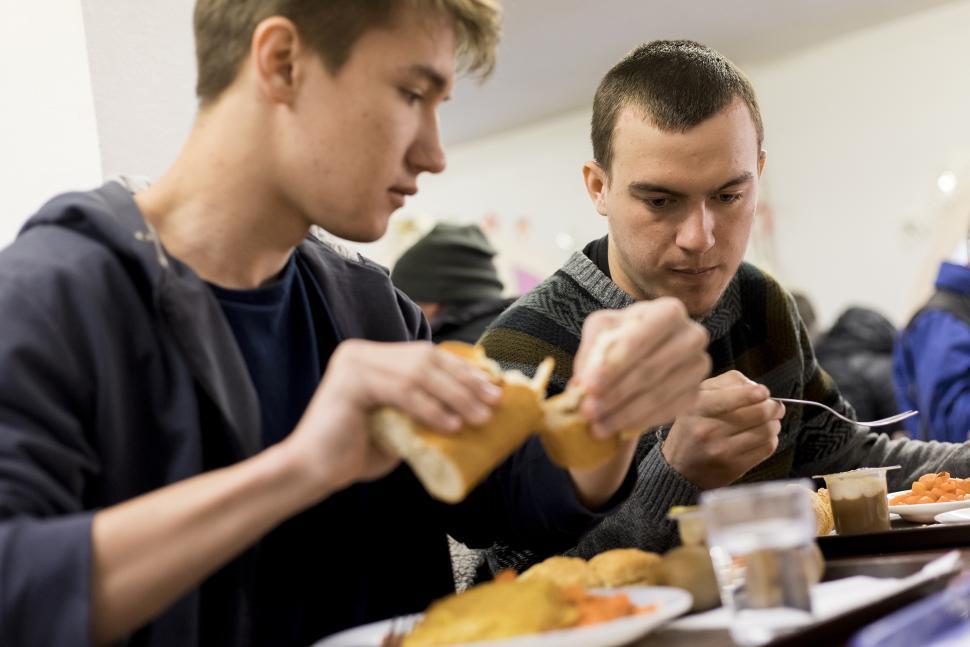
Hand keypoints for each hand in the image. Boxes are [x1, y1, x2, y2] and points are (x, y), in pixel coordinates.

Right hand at [284, 340, 501, 494]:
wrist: (312, 473)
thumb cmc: (355, 453)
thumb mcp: (399, 425)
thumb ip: (423, 410)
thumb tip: (472, 409)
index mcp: (373, 357)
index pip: (427, 355)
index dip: (463, 370)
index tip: (492, 387)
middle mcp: (361, 352)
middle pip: (426, 359)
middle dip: (465, 380)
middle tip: (494, 402)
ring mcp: (354, 363)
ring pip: (418, 373)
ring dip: (456, 395)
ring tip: (481, 417)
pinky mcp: (350, 381)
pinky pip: (401, 391)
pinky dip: (431, 408)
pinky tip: (452, 425)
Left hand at [575, 298, 710, 437]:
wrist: (643, 353)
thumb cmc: (620, 336)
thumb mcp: (602, 330)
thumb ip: (592, 349)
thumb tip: (583, 382)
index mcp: (669, 311)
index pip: (641, 338)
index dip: (614, 364)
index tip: (589, 386)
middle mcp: (692, 336)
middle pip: (650, 370)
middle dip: (615, 393)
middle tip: (587, 410)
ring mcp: (698, 366)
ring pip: (658, 395)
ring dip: (623, 413)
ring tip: (595, 425)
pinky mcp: (695, 393)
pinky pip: (666, 412)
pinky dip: (638, 422)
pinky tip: (615, 429)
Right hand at [661, 370, 785, 488]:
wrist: (679, 468)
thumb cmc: (692, 427)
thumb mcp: (696, 398)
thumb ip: (725, 384)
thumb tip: (755, 387)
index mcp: (698, 408)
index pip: (731, 397)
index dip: (754, 393)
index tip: (764, 392)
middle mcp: (708, 430)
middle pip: (758, 413)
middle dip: (773, 407)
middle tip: (775, 406)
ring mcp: (722, 451)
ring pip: (766, 431)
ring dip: (774, 423)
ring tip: (770, 421)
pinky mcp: (735, 467)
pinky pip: (766, 449)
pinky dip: (770, 439)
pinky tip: (763, 436)